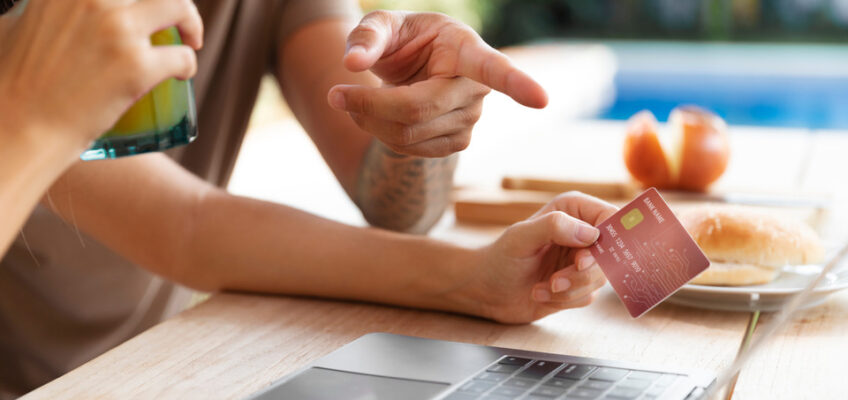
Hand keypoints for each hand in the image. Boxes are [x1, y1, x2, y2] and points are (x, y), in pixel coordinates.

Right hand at [0, 0, 202, 155]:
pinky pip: (183, 57)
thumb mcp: (15, 25)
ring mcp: (119, 32)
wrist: (19, 126)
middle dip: (172, 3)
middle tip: (176, 19)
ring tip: (192, 40)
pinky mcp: (137, 68)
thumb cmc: (12, 81)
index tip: (143, 6)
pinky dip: (188, 65)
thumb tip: (41, 12)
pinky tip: (182, 73)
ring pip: (180, 8)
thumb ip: (44, 11)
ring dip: (192, 23)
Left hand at [327, 10, 547, 156]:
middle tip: (334, 93)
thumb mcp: (384, 24)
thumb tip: (352, 62)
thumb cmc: (404, 39)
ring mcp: (470, 121)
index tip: (543, 99)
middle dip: (369, 105)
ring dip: (368, 119)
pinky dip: (379, 133)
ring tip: (354, 97)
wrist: (415, 66)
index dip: (518, 84)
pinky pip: (408, 150)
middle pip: (417, 111)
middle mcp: (476, 89)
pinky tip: (374, 114)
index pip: (494, 68)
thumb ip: (367, 36)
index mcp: (467, 49)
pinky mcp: (455, 143)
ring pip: (408, 135)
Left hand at [461, 192, 617, 323]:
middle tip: (557, 279)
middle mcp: (582, 233)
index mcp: (573, 210)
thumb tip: (591, 233)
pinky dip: (564, 299)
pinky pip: (588, 296)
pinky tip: (541, 293)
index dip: (609, 240)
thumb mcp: (521, 237)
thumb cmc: (500, 257)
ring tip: (544, 286)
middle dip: (584, 273)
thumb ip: (554, 227)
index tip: (584, 260)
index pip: (611, 217)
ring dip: (570, 288)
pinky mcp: (579, 285)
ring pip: (601, 279)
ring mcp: (582, 261)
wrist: (487, 290)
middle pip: (612, 254)